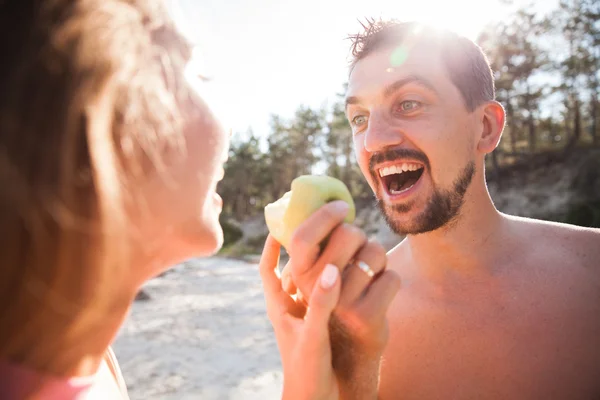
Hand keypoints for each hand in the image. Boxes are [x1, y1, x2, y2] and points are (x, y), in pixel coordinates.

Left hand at [260, 235, 341, 399]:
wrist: (320, 399)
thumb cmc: (308, 371)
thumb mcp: (312, 336)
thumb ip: (321, 304)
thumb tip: (334, 270)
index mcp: (279, 306)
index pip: (267, 269)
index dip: (271, 244)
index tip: (280, 224)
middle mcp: (292, 306)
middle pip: (291, 266)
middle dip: (303, 246)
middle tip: (319, 223)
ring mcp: (308, 314)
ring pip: (311, 277)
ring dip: (323, 258)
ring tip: (338, 239)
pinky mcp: (325, 322)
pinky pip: (330, 292)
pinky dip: (340, 278)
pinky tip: (355, 269)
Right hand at [282, 201, 400, 396]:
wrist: (347, 353)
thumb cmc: (334, 300)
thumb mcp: (314, 279)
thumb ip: (314, 250)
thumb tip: (326, 206)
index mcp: (298, 276)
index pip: (303, 236)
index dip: (324, 215)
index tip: (342, 206)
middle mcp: (315, 289)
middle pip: (348, 235)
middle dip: (361, 236)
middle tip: (359, 248)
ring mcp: (341, 304)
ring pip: (374, 252)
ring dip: (378, 259)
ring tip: (369, 274)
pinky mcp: (367, 316)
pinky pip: (391, 276)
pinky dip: (391, 280)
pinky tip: (379, 294)